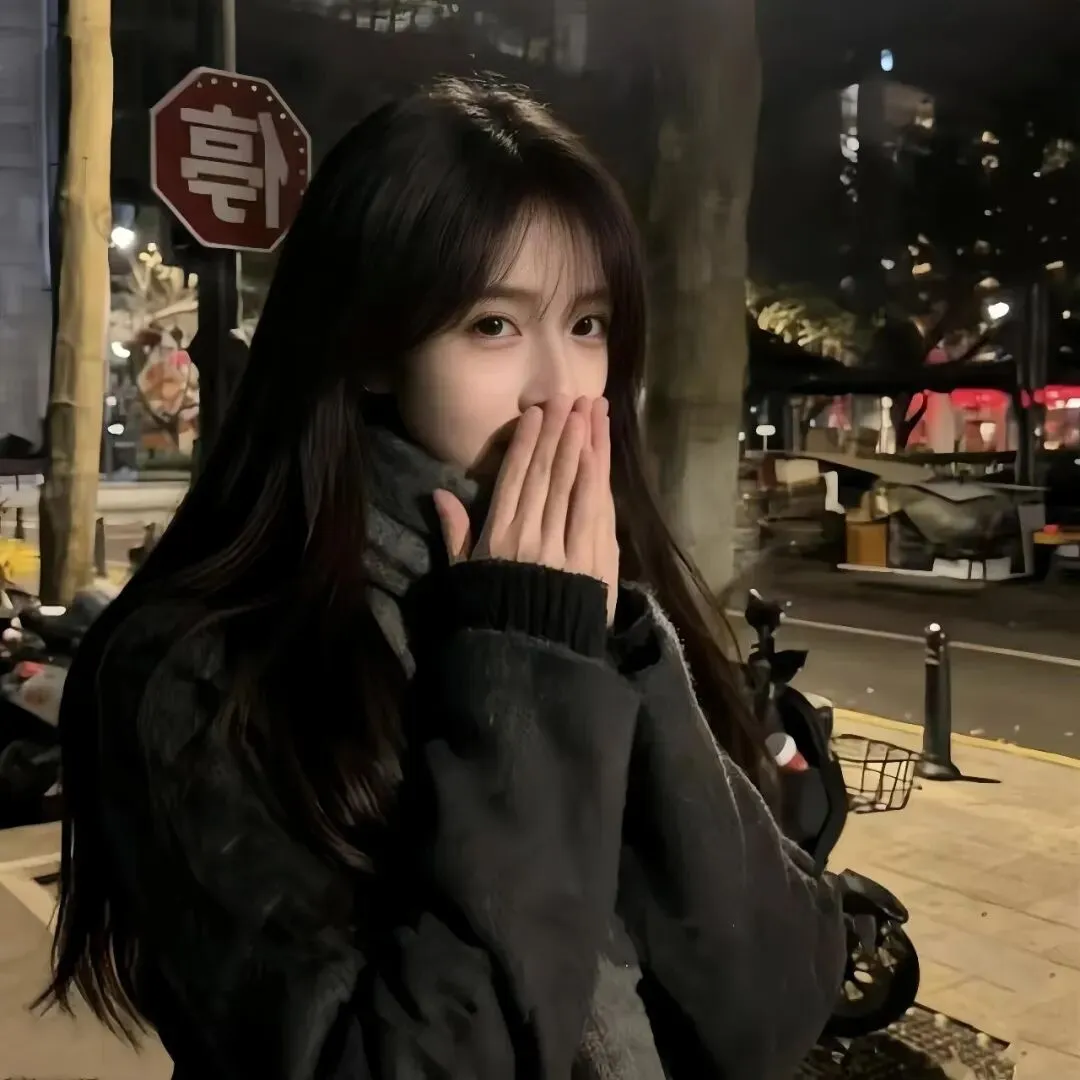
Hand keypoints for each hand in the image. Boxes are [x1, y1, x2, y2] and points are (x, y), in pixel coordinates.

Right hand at [434, 396, 619, 624]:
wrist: (529, 656)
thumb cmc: (493, 613)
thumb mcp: (465, 574)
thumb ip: (455, 532)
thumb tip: (438, 493)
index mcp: (498, 536)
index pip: (514, 479)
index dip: (527, 443)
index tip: (536, 413)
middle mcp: (530, 535)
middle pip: (546, 474)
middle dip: (558, 433)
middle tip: (568, 398)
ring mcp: (562, 547)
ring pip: (572, 486)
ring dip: (582, 446)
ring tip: (588, 413)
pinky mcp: (591, 561)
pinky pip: (594, 513)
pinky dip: (597, 481)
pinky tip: (600, 456)